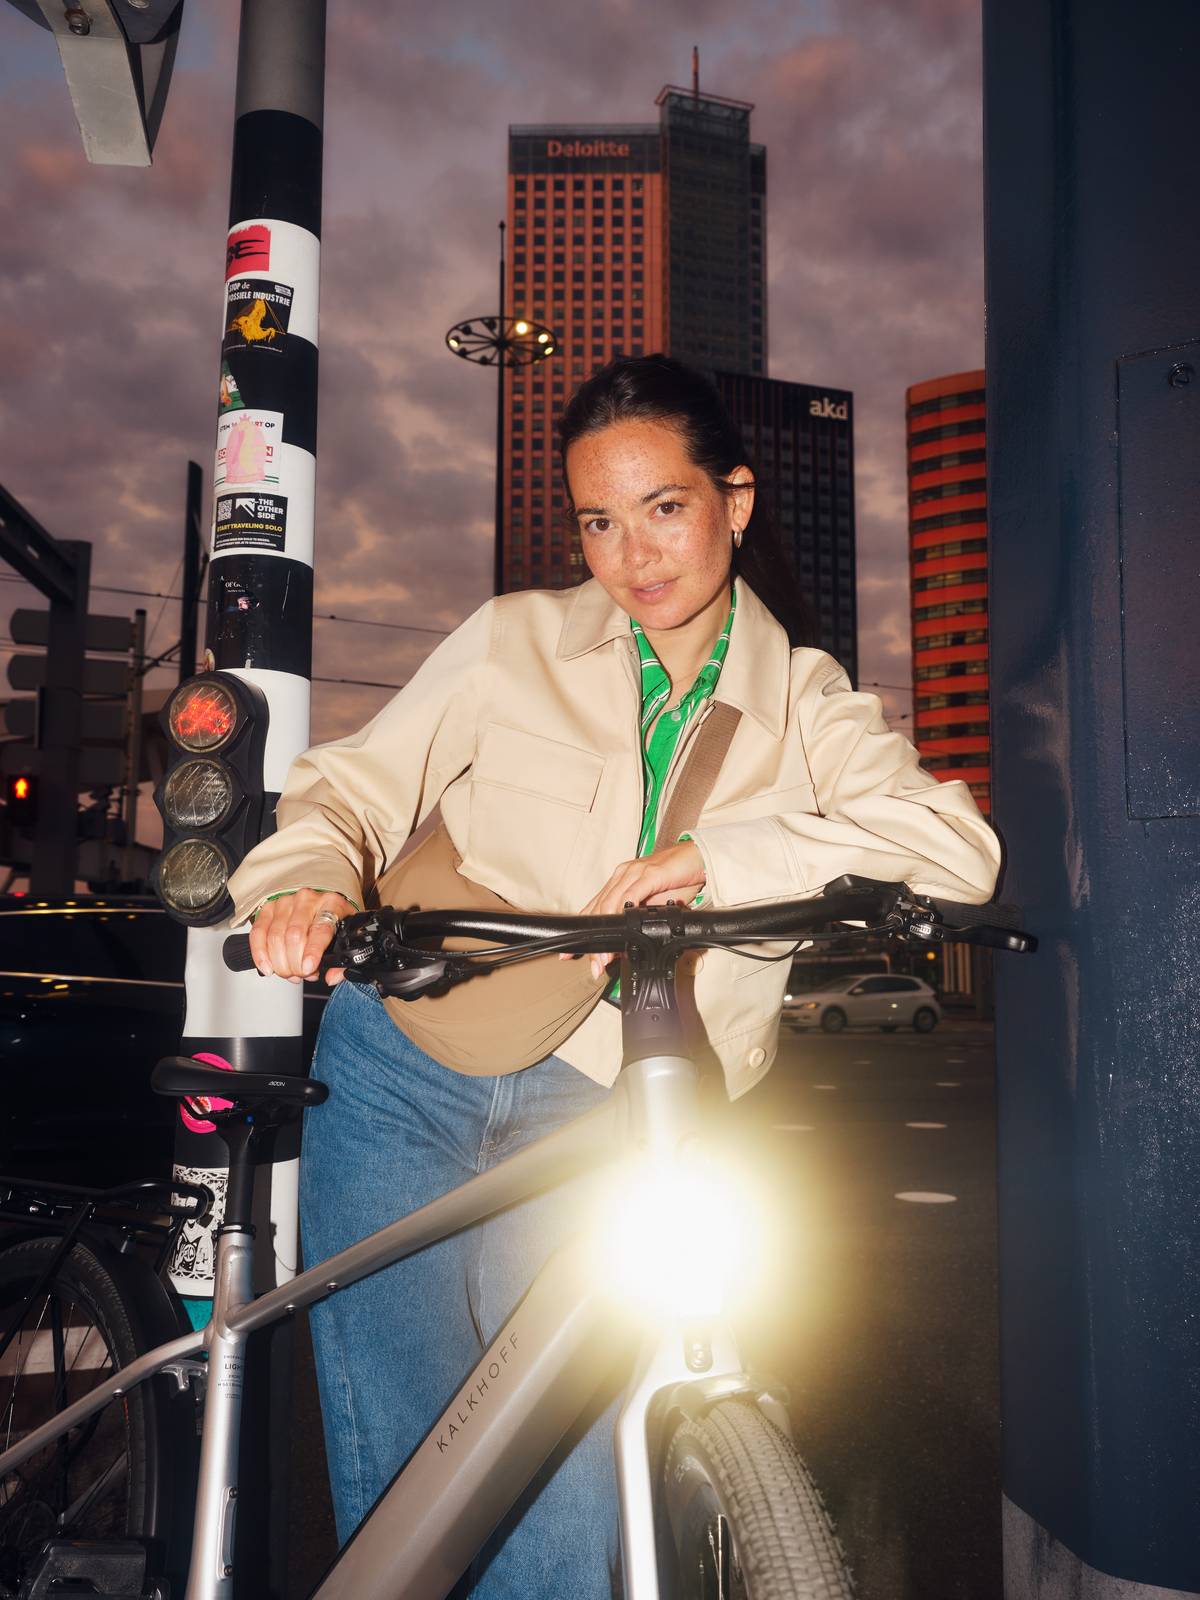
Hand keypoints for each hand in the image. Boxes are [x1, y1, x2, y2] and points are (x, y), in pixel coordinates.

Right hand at [249, 889, 356, 985]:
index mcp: (331, 903)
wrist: (320, 904)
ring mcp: (285, 902)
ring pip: (275, 936)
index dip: (313, 951)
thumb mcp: (346, 937)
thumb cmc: (333, 921)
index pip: (320, 928)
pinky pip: (258, 932)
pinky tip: (267, 967)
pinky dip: (260, 953)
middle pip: (294, 935)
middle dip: (294, 963)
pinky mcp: (268, 908)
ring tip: (288, 973)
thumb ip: (342, 963)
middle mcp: (307, 900)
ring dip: (279, 962)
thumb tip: (332, 977)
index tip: (308, 968)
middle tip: (300, 975)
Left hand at [565, 840, 705, 979]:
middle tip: (592, 964)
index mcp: (621, 882)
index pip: (595, 907)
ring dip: (606, 932)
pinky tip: (620, 927)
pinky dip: (623, 913)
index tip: (572, 952)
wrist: (700, 858)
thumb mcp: (655, 907)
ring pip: (610, 903)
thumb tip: (626, 947)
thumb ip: (639, 922)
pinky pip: (631, 894)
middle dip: (593, 939)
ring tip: (605, 956)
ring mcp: (634, 872)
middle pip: (599, 909)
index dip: (583, 930)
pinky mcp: (649, 873)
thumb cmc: (679, 880)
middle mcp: (623, 875)